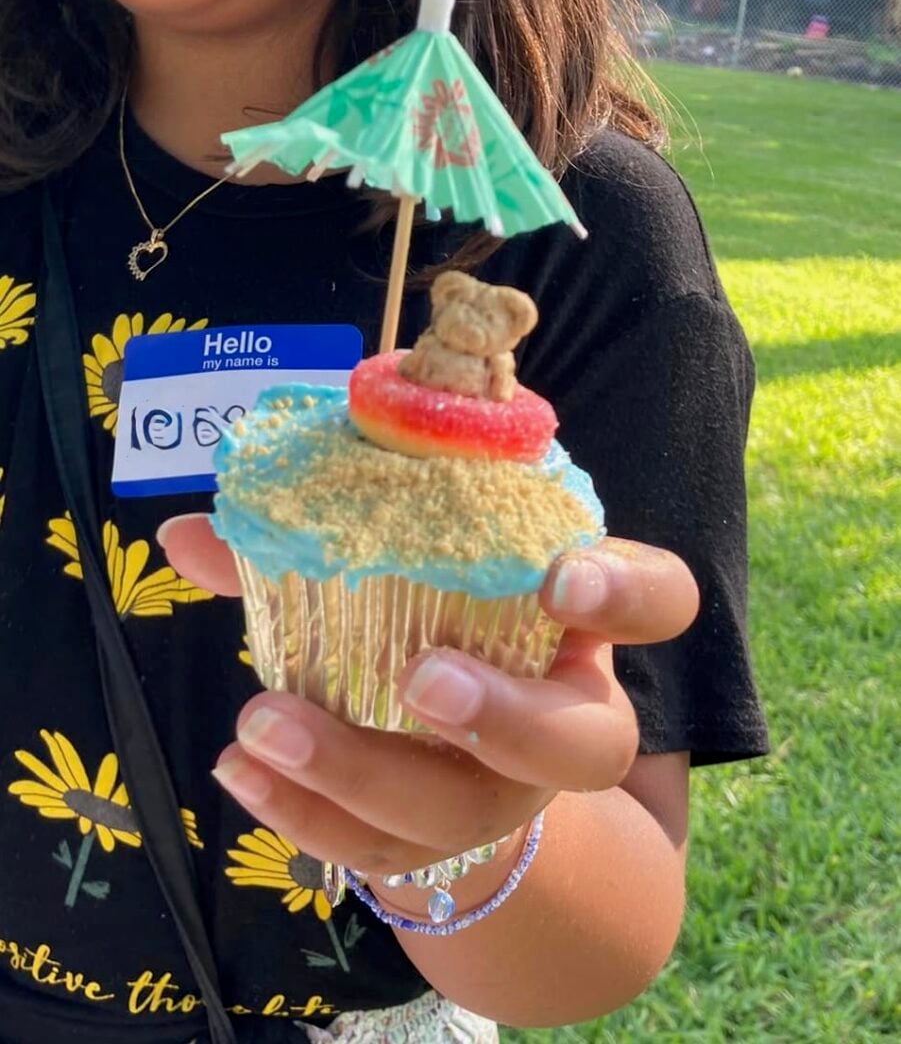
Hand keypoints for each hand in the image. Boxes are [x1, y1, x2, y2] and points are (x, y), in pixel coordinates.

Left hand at [160, 516, 697, 884]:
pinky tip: (239, 770)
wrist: (448, 739)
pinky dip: (306, 814)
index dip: (627, 593)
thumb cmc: (436, 619)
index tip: (558, 575)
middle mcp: (563, 717)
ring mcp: (504, 793)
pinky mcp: (440, 845)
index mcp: (577, 623)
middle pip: (580, 744)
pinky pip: (384, 851)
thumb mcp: (406, 563)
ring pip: (464, 812)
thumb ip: (316, 538)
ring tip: (264, 727)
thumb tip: (184, 536)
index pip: (659, 600)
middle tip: (420, 680)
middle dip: (506, 719)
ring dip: (364, 773)